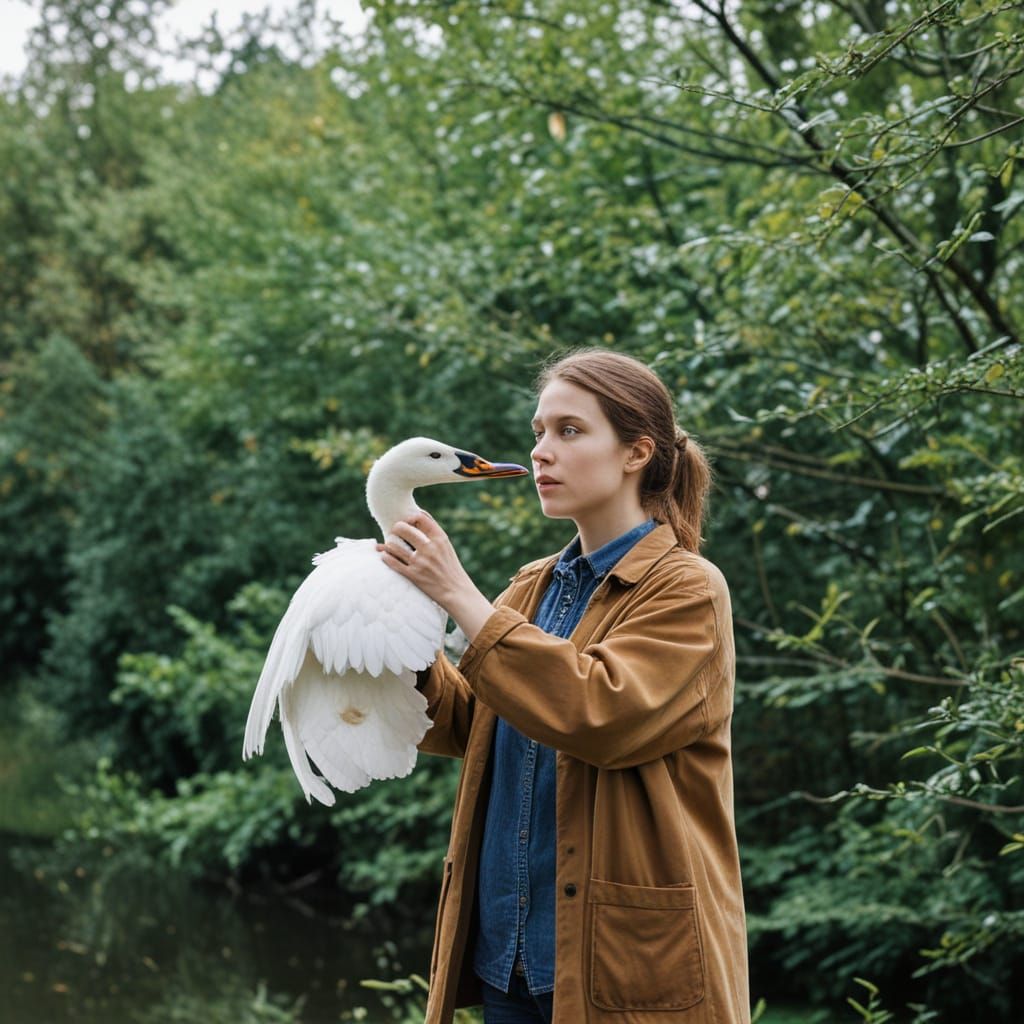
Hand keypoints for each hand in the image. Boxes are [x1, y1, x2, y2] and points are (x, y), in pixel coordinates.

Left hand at [377, 512, 495, 641]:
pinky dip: (386, 557)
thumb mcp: (446, 546)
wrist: (456, 592)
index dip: (409, 517)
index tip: (406, 522)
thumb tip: (417, 514)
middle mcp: (430, 548)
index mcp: (440, 538)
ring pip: (394, 545)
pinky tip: (385, 556)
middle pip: (403, 528)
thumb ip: (433, 532)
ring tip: (389, 545)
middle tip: (394, 533)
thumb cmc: (450, 567)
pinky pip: (392, 562)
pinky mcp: (413, 575)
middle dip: (396, 529)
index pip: (420, 517)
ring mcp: (421, 562)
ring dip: (388, 544)